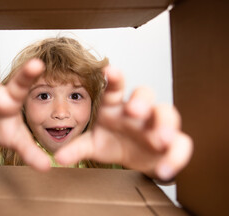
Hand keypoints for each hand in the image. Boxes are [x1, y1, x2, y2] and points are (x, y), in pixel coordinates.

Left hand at [55, 67, 192, 180]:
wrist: (133, 161)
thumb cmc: (113, 144)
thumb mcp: (93, 146)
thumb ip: (77, 149)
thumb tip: (59, 157)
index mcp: (114, 108)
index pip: (114, 88)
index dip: (114, 78)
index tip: (110, 70)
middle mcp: (137, 112)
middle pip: (145, 94)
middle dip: (140, 100)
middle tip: (134, 111)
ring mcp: (156, 125)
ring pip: (167, 113)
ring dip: (165, 124)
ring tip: (161, 140)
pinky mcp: (172, 143)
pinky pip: (182, 145)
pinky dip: (175, 157)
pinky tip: (163, 170)